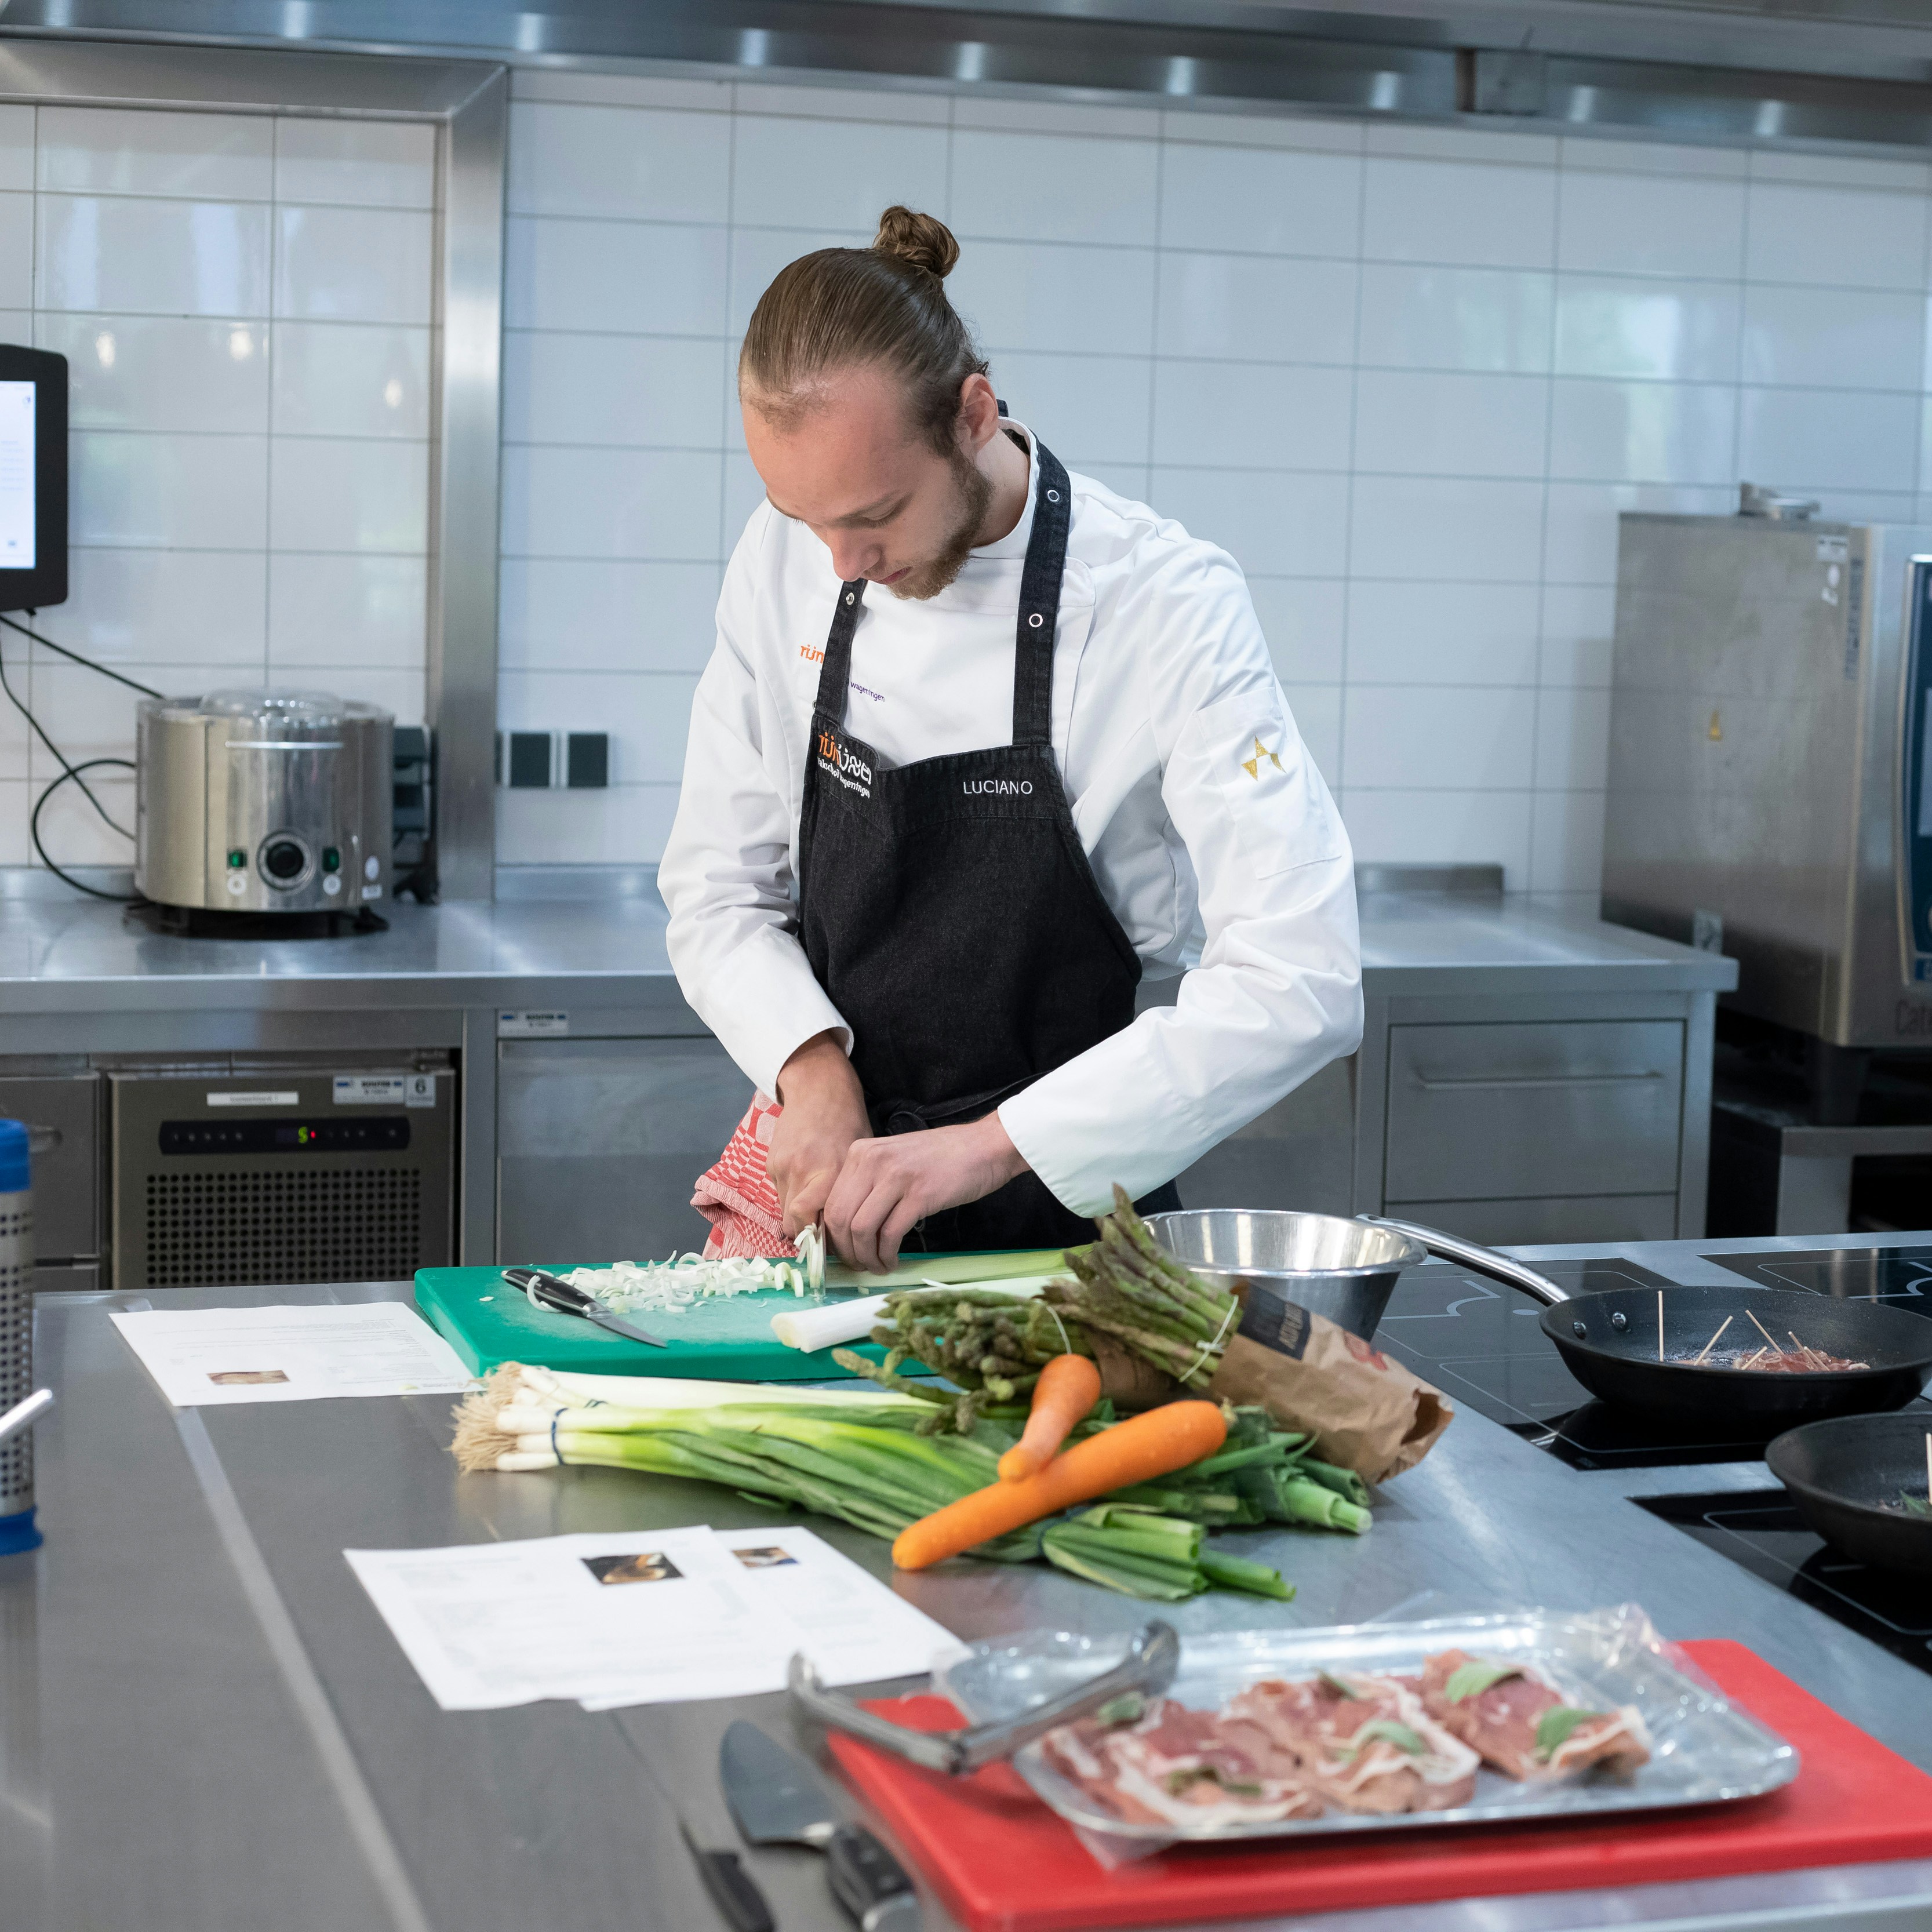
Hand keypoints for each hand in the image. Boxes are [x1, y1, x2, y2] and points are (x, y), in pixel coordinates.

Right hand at [768, 1032, 870, 1237]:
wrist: (819, 1089)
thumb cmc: (848, 1123)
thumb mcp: (859, 1160)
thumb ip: (849, 1194)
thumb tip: (847, 1229)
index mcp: (831, 1174)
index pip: (814, 1226)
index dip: (821, 1242)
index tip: (832, 1247)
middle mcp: (803, 1173)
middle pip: (793, 1225)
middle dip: (805, 1234)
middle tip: (822, 1234)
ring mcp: (782, 1167)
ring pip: (783, 1210)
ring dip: (797, 1214)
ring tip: (816, 1202)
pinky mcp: (770, 1162)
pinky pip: (778, 1191)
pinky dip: (790, 1193)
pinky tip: (805, 1178)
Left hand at [823, 1112, 1029, 1273]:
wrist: (985, 1146)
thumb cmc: (942, 1158)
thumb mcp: (894, 1160)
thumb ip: (869, 1183)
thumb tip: (848, 1227)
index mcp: (861, 1153)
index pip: (831, 1203)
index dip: (834, 1236)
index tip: (845, 1252)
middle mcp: (872, 1161)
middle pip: (841, 1218)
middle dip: (847, 1251)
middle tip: (860, 1265)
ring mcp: (896, 1176)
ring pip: (862, 1229)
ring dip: (867, 1257)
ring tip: (879, 1266)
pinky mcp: (919, 1194)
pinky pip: (890, 1234)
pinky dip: (887, 1255)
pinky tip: (893, 1260)